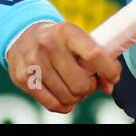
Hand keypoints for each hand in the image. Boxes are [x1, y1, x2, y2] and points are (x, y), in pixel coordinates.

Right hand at [5, 21, 121, 113]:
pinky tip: (64, 97)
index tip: (113, 77)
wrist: (23, 34)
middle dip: (90, 87)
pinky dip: (64, 105)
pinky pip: (53, 105)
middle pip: (81, 83)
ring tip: (73, 86)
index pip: (94, 54)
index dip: (108, 70)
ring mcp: (34, 62)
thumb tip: (109, 86)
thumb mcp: (78, 40)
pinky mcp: (23, 78)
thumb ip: (98, 60)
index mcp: (67, 30)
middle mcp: (48, 45)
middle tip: (87, 81)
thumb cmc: (59, 40)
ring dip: (77, 97)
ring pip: (68, 97)